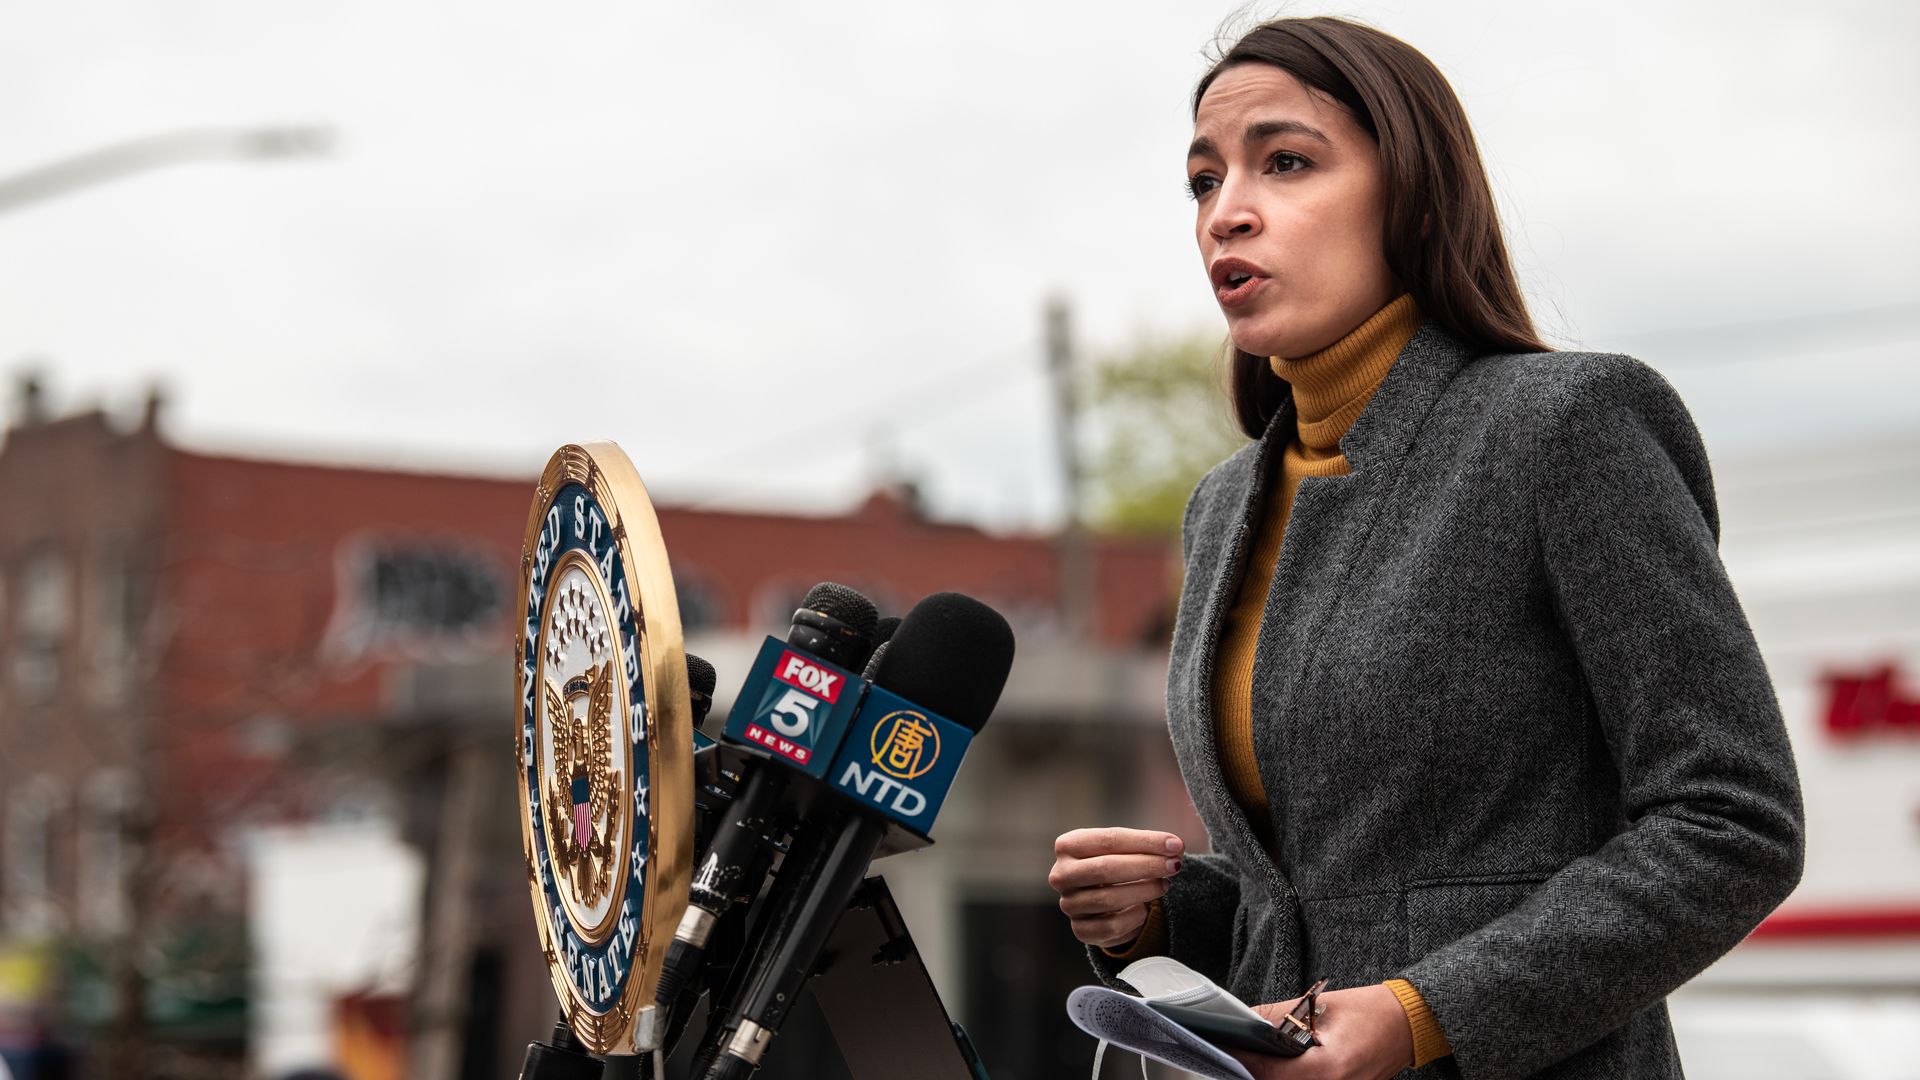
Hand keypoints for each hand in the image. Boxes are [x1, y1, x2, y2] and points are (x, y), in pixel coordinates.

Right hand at [1048, 827, 1184, 948]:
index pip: (1109, 840)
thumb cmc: (1114, 863)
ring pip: (1109, 899)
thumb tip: (1175, 847)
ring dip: (1144, 892)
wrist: (1099, 896)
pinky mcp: (1080, 930)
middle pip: (1105, 868)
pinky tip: (1144, 909)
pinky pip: (1113, 927)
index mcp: (1067, 846)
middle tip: (1174, 866)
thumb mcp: (1123, 848)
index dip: (1145, 842)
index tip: (1176, 845)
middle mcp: (1061, 875)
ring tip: (1164, 885)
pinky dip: (1135, 917)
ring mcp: (1069, 904)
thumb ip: (1147, 846)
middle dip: (1146, 866)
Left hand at [1228, 985, 1412, 1079]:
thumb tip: (1237, 1022)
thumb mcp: (1316, 1006)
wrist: (1407, 1025)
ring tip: (1252, 1058)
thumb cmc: (1369, 1012)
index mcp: (1329, 1069)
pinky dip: (1284, 1079)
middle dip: (1249, 1071)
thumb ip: (1273, 1018)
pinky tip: (1274, 1067)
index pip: (1267, 1072)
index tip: (1220, 1045)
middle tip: (1231, 1051)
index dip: (1239, 1058)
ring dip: (1266, 1076)